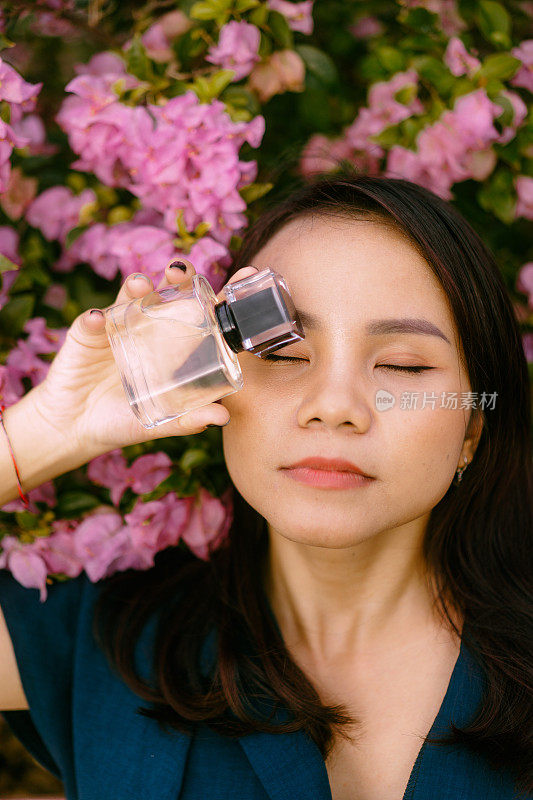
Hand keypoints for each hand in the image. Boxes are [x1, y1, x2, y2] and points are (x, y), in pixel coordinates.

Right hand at [29, 260, 257, 461]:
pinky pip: (92, 321)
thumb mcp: (160, 421)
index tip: (245, 274)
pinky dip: (95, 318)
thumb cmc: (124, 420)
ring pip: (130, 296)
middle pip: (168, 292)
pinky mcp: (86, 334)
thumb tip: (224, 416)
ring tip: (142, 286)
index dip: (219, 295)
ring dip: (137, 287)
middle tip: (182, 272)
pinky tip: (98, 319)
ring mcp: (118, 326)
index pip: (201, 313)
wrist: (77, 428)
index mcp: (172, 344)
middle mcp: (148, 327)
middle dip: (178, 276)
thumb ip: (189, 419)